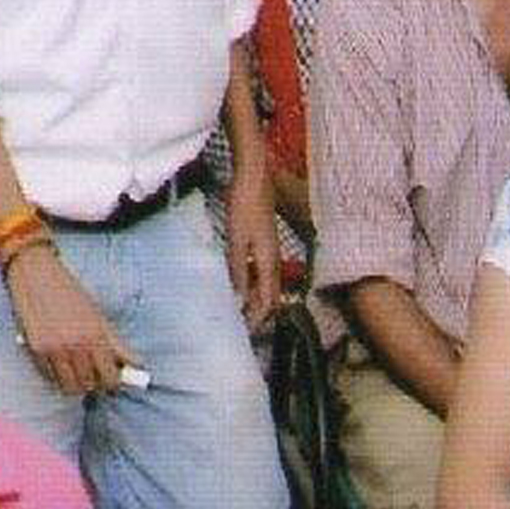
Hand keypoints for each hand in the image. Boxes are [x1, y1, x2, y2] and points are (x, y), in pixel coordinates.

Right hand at [4, 244, 129, 395]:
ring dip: (78, 384)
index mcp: (97, 335)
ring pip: (71, 387)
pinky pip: (51, 378)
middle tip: (97, 376)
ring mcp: (55, 350)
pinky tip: (62, 365)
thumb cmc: (69, 292)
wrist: (36, 274)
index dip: (116, 382)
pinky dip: (58, 377)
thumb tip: (134, 366)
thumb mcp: (98, 315)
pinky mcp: (36, 351)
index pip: (112, 376)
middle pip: (92, 385)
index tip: (116, 380)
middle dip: (96, 384)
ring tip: (80, 373)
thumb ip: (115, 343)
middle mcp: (77, 345)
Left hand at [222, 168, 289, 327]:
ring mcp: (271, 249)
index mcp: (269, 261)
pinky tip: (240, 282)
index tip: (245, 332)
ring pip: (268, 284)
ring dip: (256, 299)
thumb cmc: (244, 204)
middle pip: (272, 296)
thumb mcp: (236, 239)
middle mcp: (273, 258)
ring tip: (240, 309)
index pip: (268, 300)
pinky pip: (263, 271)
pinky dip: (253, 283)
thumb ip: (238, 269)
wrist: (254, 176)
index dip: (258, 319)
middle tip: (243, 327)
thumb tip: (239, 296)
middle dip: (260, 314)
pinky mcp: (265, 241)